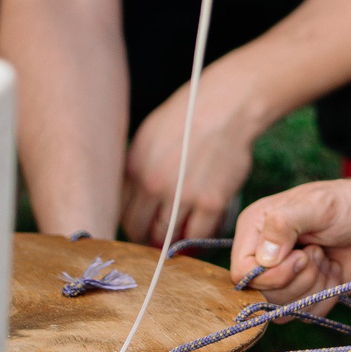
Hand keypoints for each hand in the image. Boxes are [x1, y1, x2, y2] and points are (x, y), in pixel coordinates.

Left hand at [120, 75, 263, 244]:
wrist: (226, 106)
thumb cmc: (189, 115)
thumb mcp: (149, 135)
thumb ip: (138, 167)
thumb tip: (134, 196)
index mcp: (135, 168)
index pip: (124, 213)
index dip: (134, 225)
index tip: (144, 228)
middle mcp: (154, 185)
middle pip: (142, 230)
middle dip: (149, 240)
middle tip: (159, 242)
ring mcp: (183, 195)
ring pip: (170, 238)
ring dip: (173, 245)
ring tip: (180, 243)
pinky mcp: (212, 202)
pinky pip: (200, 235)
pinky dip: (199, 242)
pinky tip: (200, 239)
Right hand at [229, 174, 350, 305]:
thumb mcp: (318, 205)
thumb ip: (284, 224)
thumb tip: (263, 259)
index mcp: (256, 229)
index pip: (241, 273)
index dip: (270, 275)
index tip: (300, 257)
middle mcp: (265, 255)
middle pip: (261, 296)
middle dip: (299, 280)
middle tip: (319, 253)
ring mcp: (285, 277)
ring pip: (282, 310)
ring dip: (313, 288)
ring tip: (327, 259)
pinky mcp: (306, 293)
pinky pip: (305, 314)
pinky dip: (326, 297)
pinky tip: (335, 271)